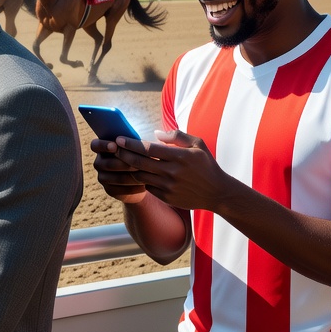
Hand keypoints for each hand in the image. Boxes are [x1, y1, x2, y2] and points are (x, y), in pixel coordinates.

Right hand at [89, 138, 147, 204]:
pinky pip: (120, 190)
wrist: (142, 178)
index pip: (95, 145)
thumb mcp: (139, 147)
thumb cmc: (141, 156)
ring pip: (116, 178)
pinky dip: (134, 187)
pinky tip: (144, 185)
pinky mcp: (109, 190)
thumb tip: (152, 134)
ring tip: (146, 174)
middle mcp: (99, 163)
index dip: (103, 145)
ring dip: (132, 176)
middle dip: (125, 164)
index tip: (115, 146)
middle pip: (107, 164)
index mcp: (102, 148)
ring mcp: (103, 177)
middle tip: (139, 164)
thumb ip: (138, 141)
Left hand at [110, 130, 242, 212]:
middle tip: (113, 148)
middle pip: (139, 162)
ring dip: (129, 168)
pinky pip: (147, 187)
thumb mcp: (198, 145)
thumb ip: (177, 136)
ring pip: (140, 176)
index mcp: (179, 157)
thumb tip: (155, 133)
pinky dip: (140, 180)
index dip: (131, 143)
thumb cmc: (206, 165)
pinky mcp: (167, 198)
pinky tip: (136, 173)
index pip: (148, 149)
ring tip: (122, 160)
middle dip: (123, 154)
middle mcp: (172, 172)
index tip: (119, 139)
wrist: (217, 193)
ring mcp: (169, 187)